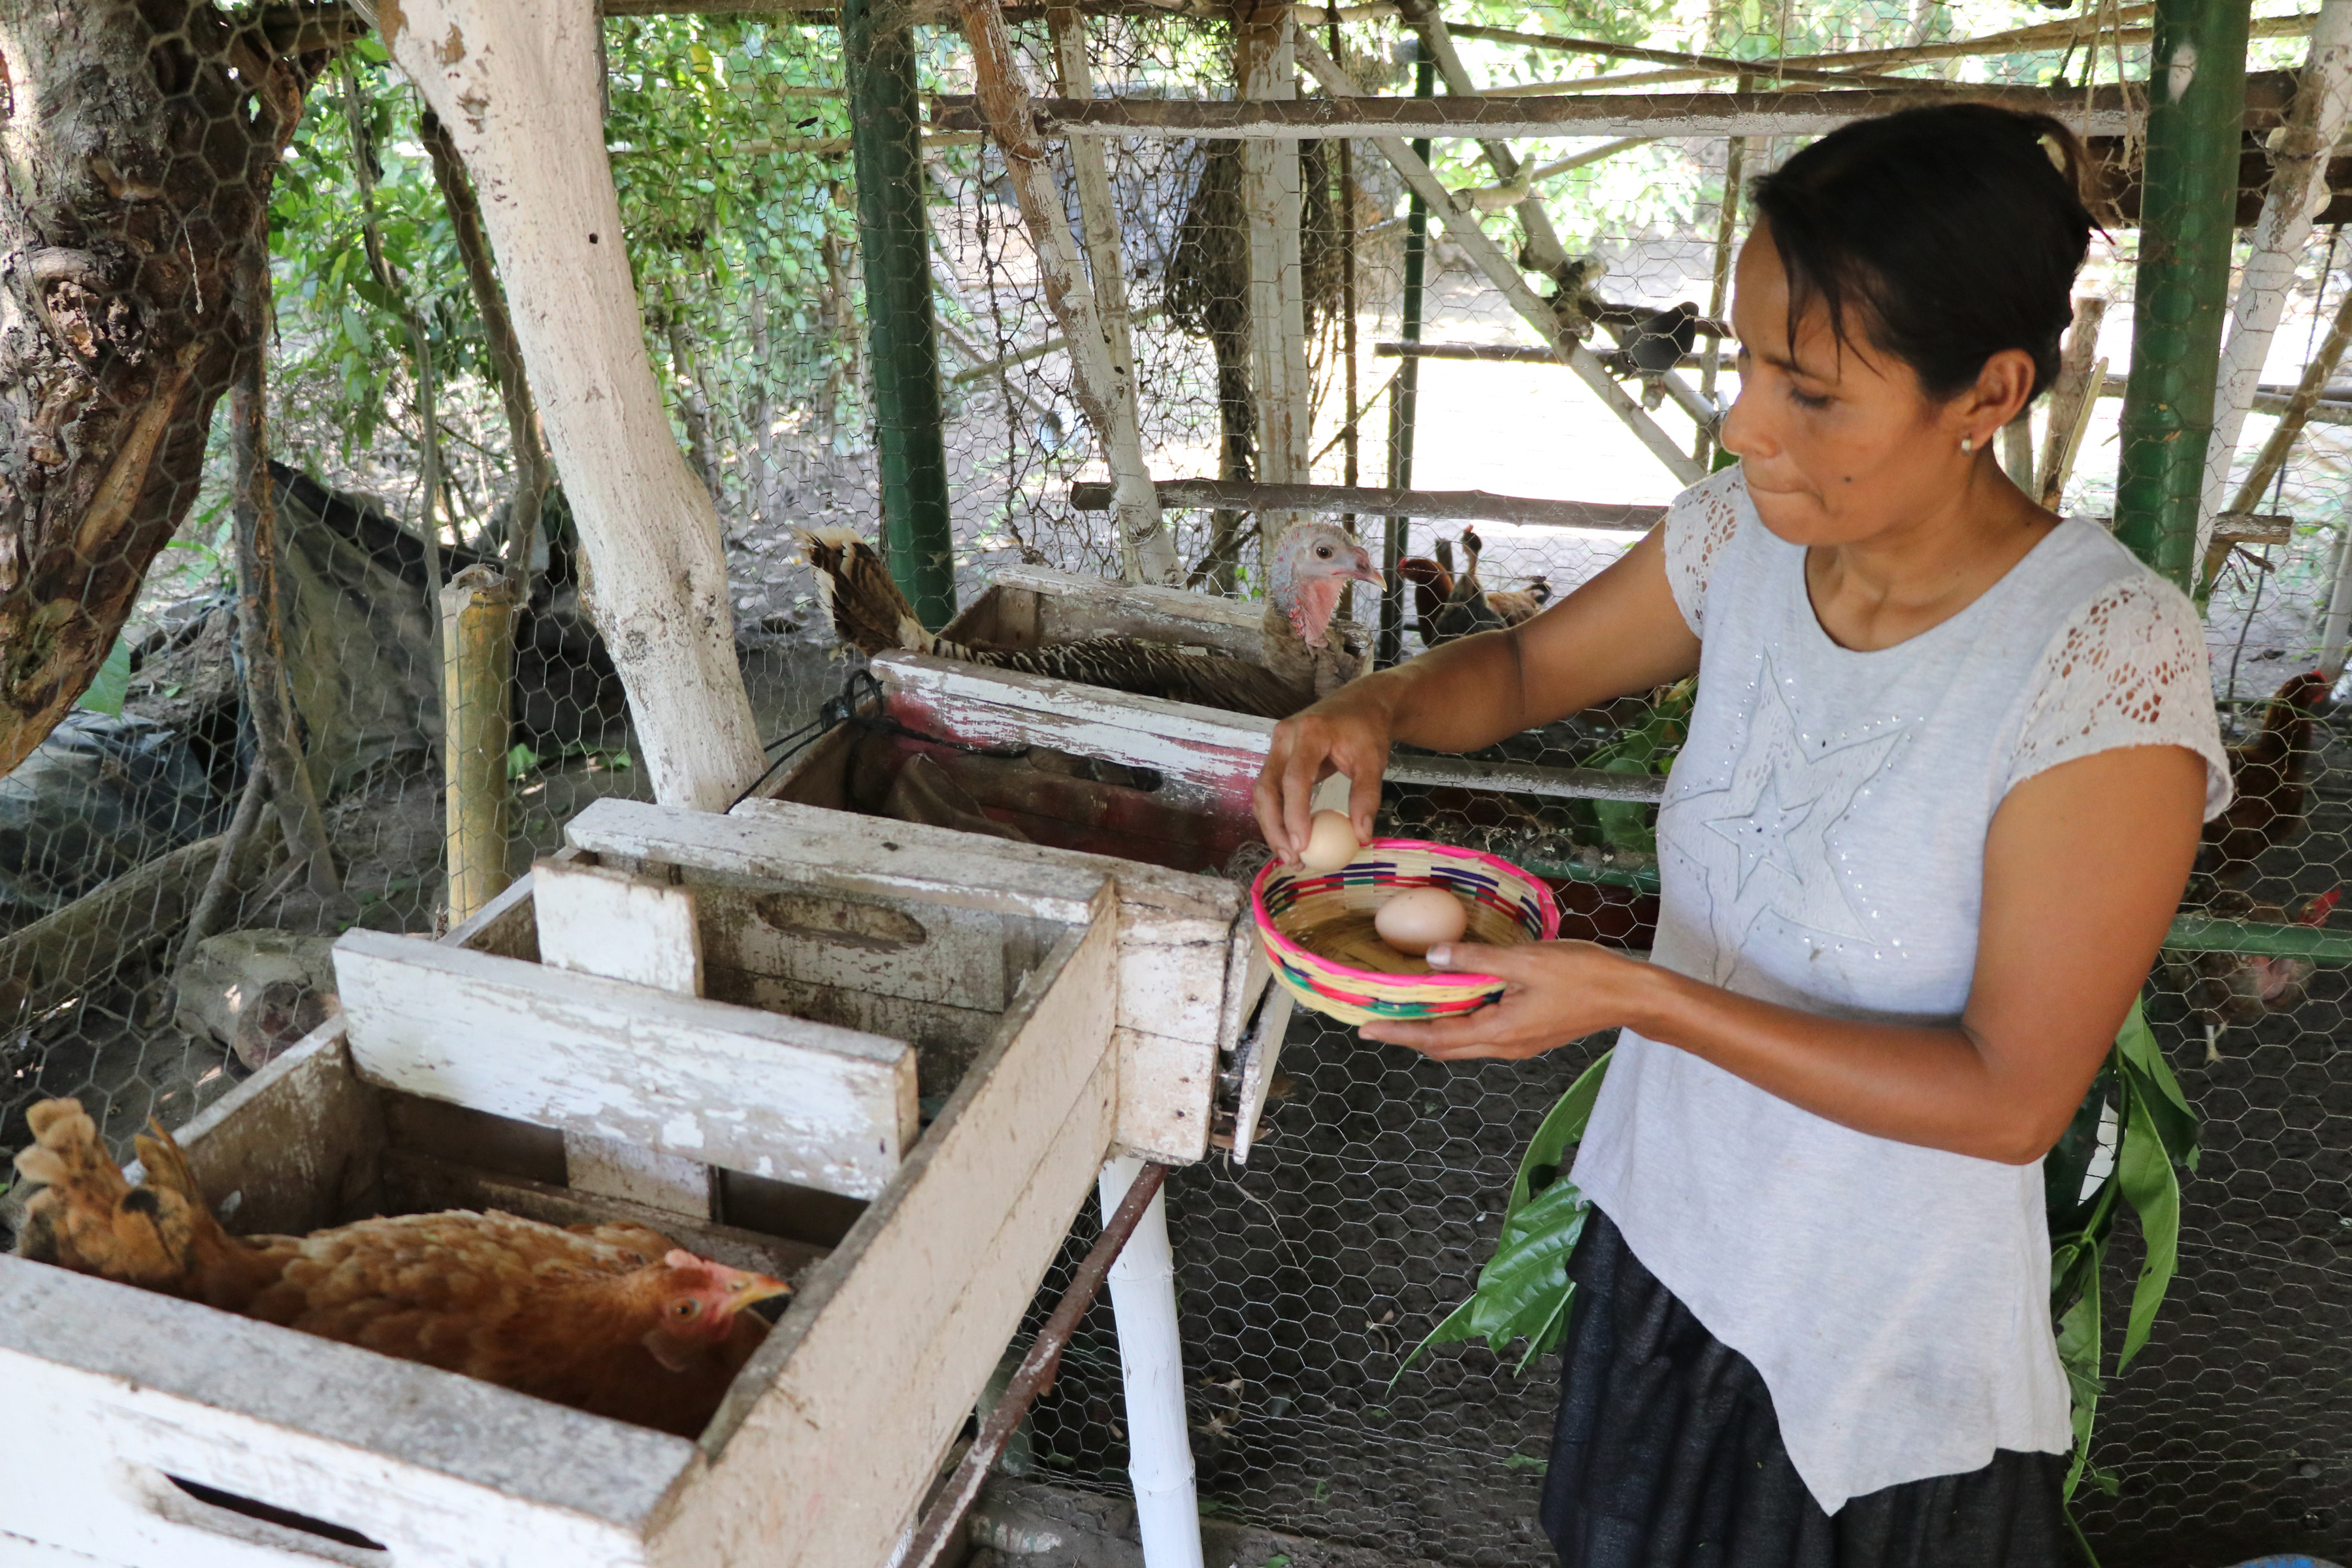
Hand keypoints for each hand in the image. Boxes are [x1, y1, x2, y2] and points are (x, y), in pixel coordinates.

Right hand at [1254, 686, 1395, 861]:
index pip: (1294, 778)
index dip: (1294, 814)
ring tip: (1290, 856)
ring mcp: (1277, 746)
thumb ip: (1367, 796)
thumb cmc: (1367, 731)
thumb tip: (1361, 837)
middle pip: (1267, 788)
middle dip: (1274, 827)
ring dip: (1271, 826)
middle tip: (1292, 858)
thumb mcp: (1373, 761)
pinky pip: (1269, 790)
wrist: (1359, 704)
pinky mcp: (1277, 756)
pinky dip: (1276, 815)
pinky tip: (1288, 838)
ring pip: (1262, 792)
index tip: (1302, 845)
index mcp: (1309, 732)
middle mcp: (1284, 737)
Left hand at [1362, 939, 1652, 1059]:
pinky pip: (1482, 1034)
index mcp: (1499, 1031)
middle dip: (1408, 1036)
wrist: (1628, 995)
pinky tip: (1453, 1002)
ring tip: (1406, 1013)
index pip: (1436, 1038)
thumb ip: (1477, 959)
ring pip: (1463, 1043)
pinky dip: (1459, 1023)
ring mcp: (1519, 1043)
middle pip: (1445, 1047)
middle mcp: (1505, 1045)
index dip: (1399, 1033)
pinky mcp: (1530, 1035)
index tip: (1365, 1029)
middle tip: (1376, 1023)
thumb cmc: (1583, 975)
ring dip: (1433, 1030)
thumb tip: (1433, 957)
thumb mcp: (1527, 960)